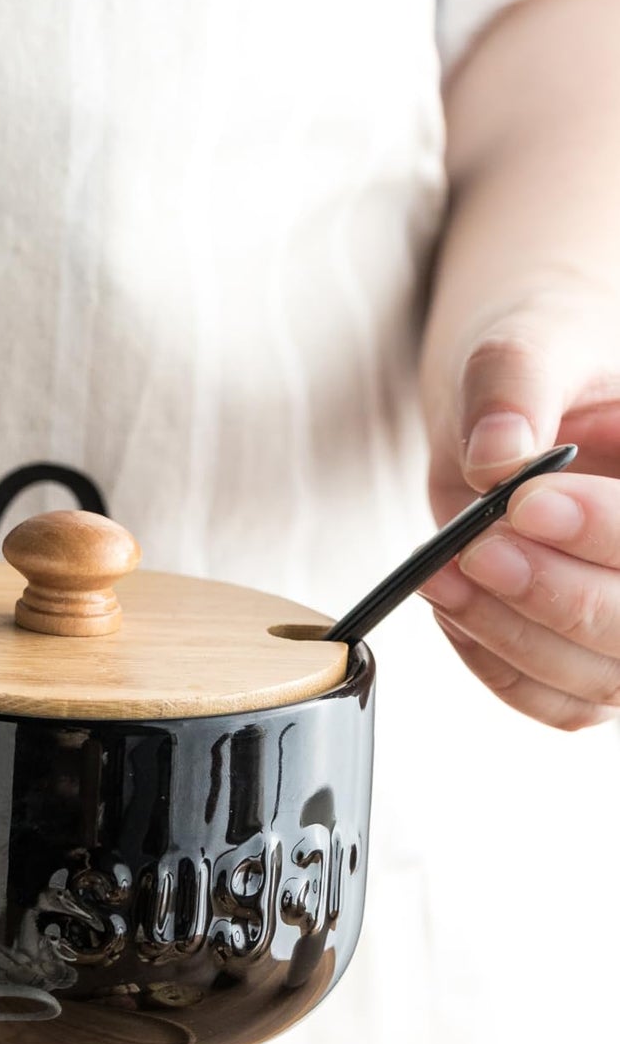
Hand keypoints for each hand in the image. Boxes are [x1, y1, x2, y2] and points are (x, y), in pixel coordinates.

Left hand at [421, 285, 619, 729]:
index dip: (605, 529)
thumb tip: (496, 457)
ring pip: (600, 675)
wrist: (521, 402)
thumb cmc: (542, 362)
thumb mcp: (528, 342)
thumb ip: (514, 385)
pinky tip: (457, 609)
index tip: (523, 503)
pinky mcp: (592, 661)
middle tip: (475, 548)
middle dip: (557, 594)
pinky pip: (558, 701)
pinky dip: (499, 666)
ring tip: (441, 575)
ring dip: (514, 634)